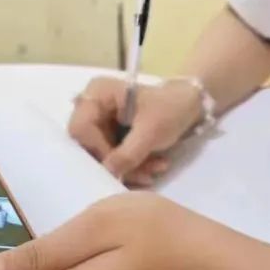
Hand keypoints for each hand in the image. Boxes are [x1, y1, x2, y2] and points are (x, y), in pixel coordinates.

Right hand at [68, 77, 204, 184]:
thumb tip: (107, 175)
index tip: (120, 166)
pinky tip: (154, 166)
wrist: (190, 104)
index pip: (80, 129)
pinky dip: (133, 165)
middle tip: (144, 174)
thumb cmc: (170, 108)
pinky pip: (113, 156)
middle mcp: (93, 106)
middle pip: (90, 145)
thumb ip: (127, 154)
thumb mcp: (151, 131)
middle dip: (117, 163)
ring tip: (156, 169)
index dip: (98, 150)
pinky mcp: (112, 135)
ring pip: (103, 155)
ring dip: (129, 167)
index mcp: (98, 94)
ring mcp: (102, 122)